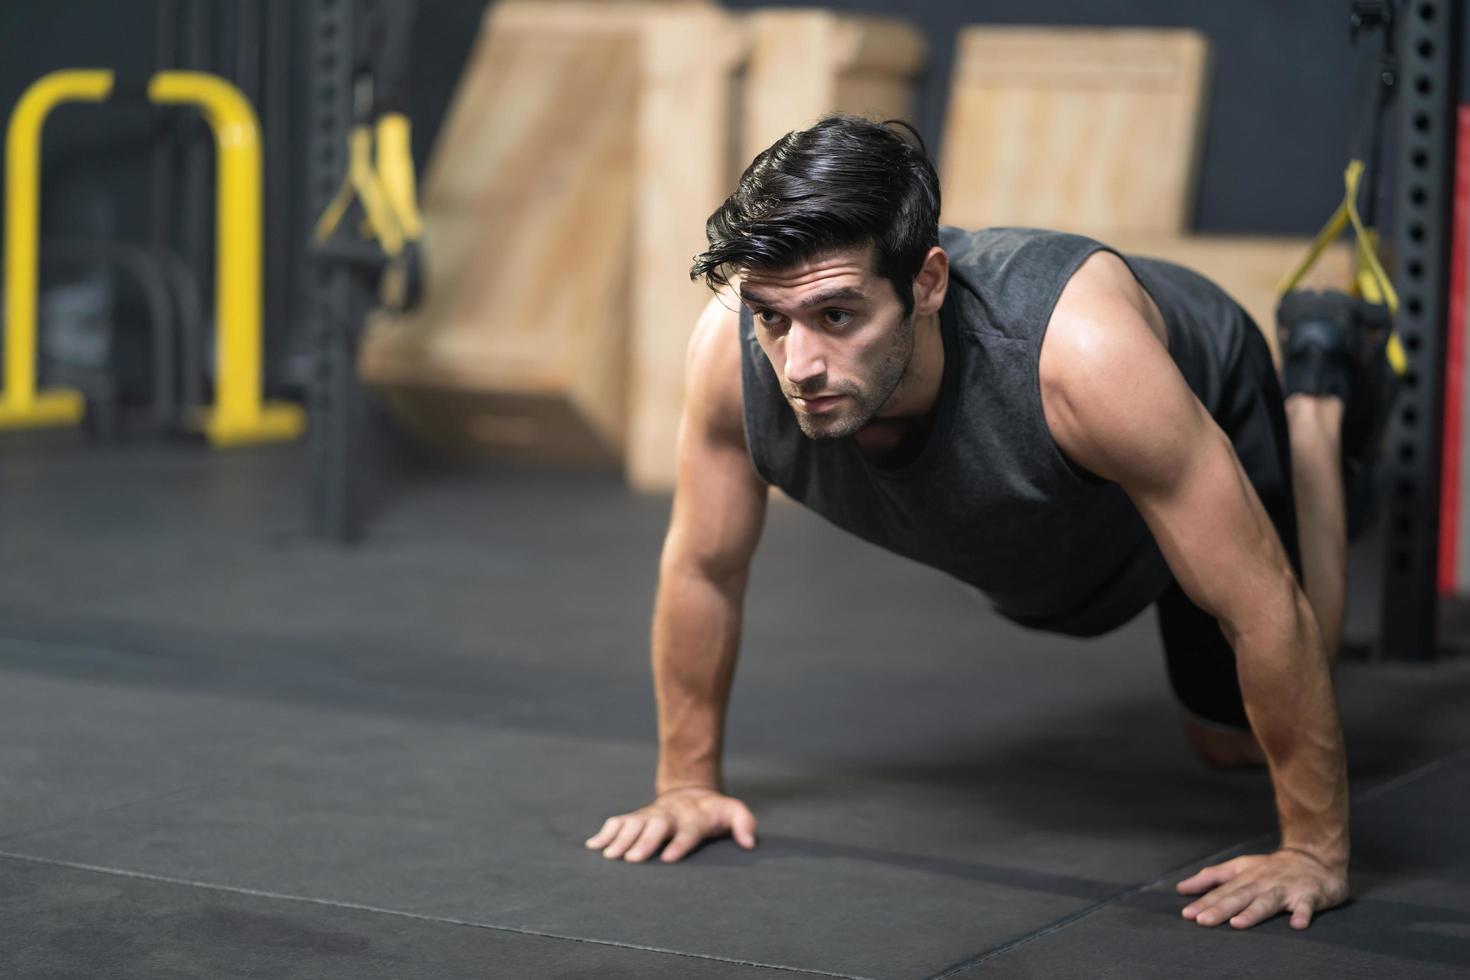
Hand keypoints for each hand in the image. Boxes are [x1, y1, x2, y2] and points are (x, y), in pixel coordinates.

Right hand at [585, 787, 757, 862]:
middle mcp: (668, 816)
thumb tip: (749, 843)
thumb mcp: (733, 812)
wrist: (690, 793)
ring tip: (608, 856)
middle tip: (632, 860)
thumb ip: (744, 823)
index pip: (687, 832)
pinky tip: (592, 846)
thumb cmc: (713, 812)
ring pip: (633, 824)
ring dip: (620, 839)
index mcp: (693, 818)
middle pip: (656, 827)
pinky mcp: (636, 817)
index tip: (668, 859)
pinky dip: (604, 832)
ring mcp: (650, 815)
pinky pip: (617, 822)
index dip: (679, 844)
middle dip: (644, 842)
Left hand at [1177, 849, 1347, 928]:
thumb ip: (1212, 877)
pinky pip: (1306, 907)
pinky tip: (1297, 925)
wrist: (1315, 858)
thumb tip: (1182, 888)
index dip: (1203, 902)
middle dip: (1220, 909)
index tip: (1187, 914)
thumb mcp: (1239, 868)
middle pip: (1239, 897)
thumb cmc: (1271, 868)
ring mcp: (1285, 888)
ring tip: (1237, 924)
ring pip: (1267, 902)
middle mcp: (1262, 882)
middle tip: (1202, 921)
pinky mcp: (1309, 896)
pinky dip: (1302, 915)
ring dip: (1253, 913)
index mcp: (1245, 877)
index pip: (1221, 891)